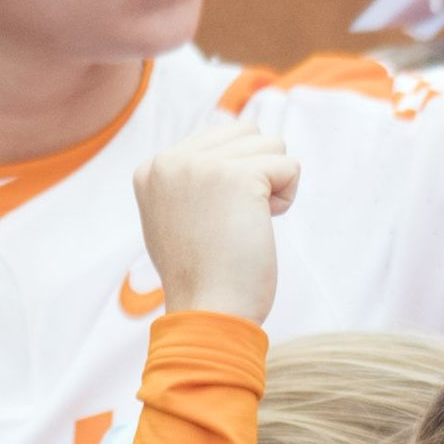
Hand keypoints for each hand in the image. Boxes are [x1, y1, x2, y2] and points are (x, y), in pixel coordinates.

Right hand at [134, 121, 297, 323]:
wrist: (207, 310)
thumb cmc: (204, 277)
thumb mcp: (180, 217)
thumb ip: (195, 180)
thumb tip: (236, 144)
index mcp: (153, 167)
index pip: (219, 138)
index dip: (236, 177)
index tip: (218, 219)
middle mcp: (171, 159)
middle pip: (247, 133)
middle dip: (259, 172)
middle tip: (238, 219)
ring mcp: (201, 164)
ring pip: (271, 144)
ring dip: (274, 184)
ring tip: (248, 222)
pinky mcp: (237, 176)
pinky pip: (290, 167)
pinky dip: (287, 197)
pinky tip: (263, 225)